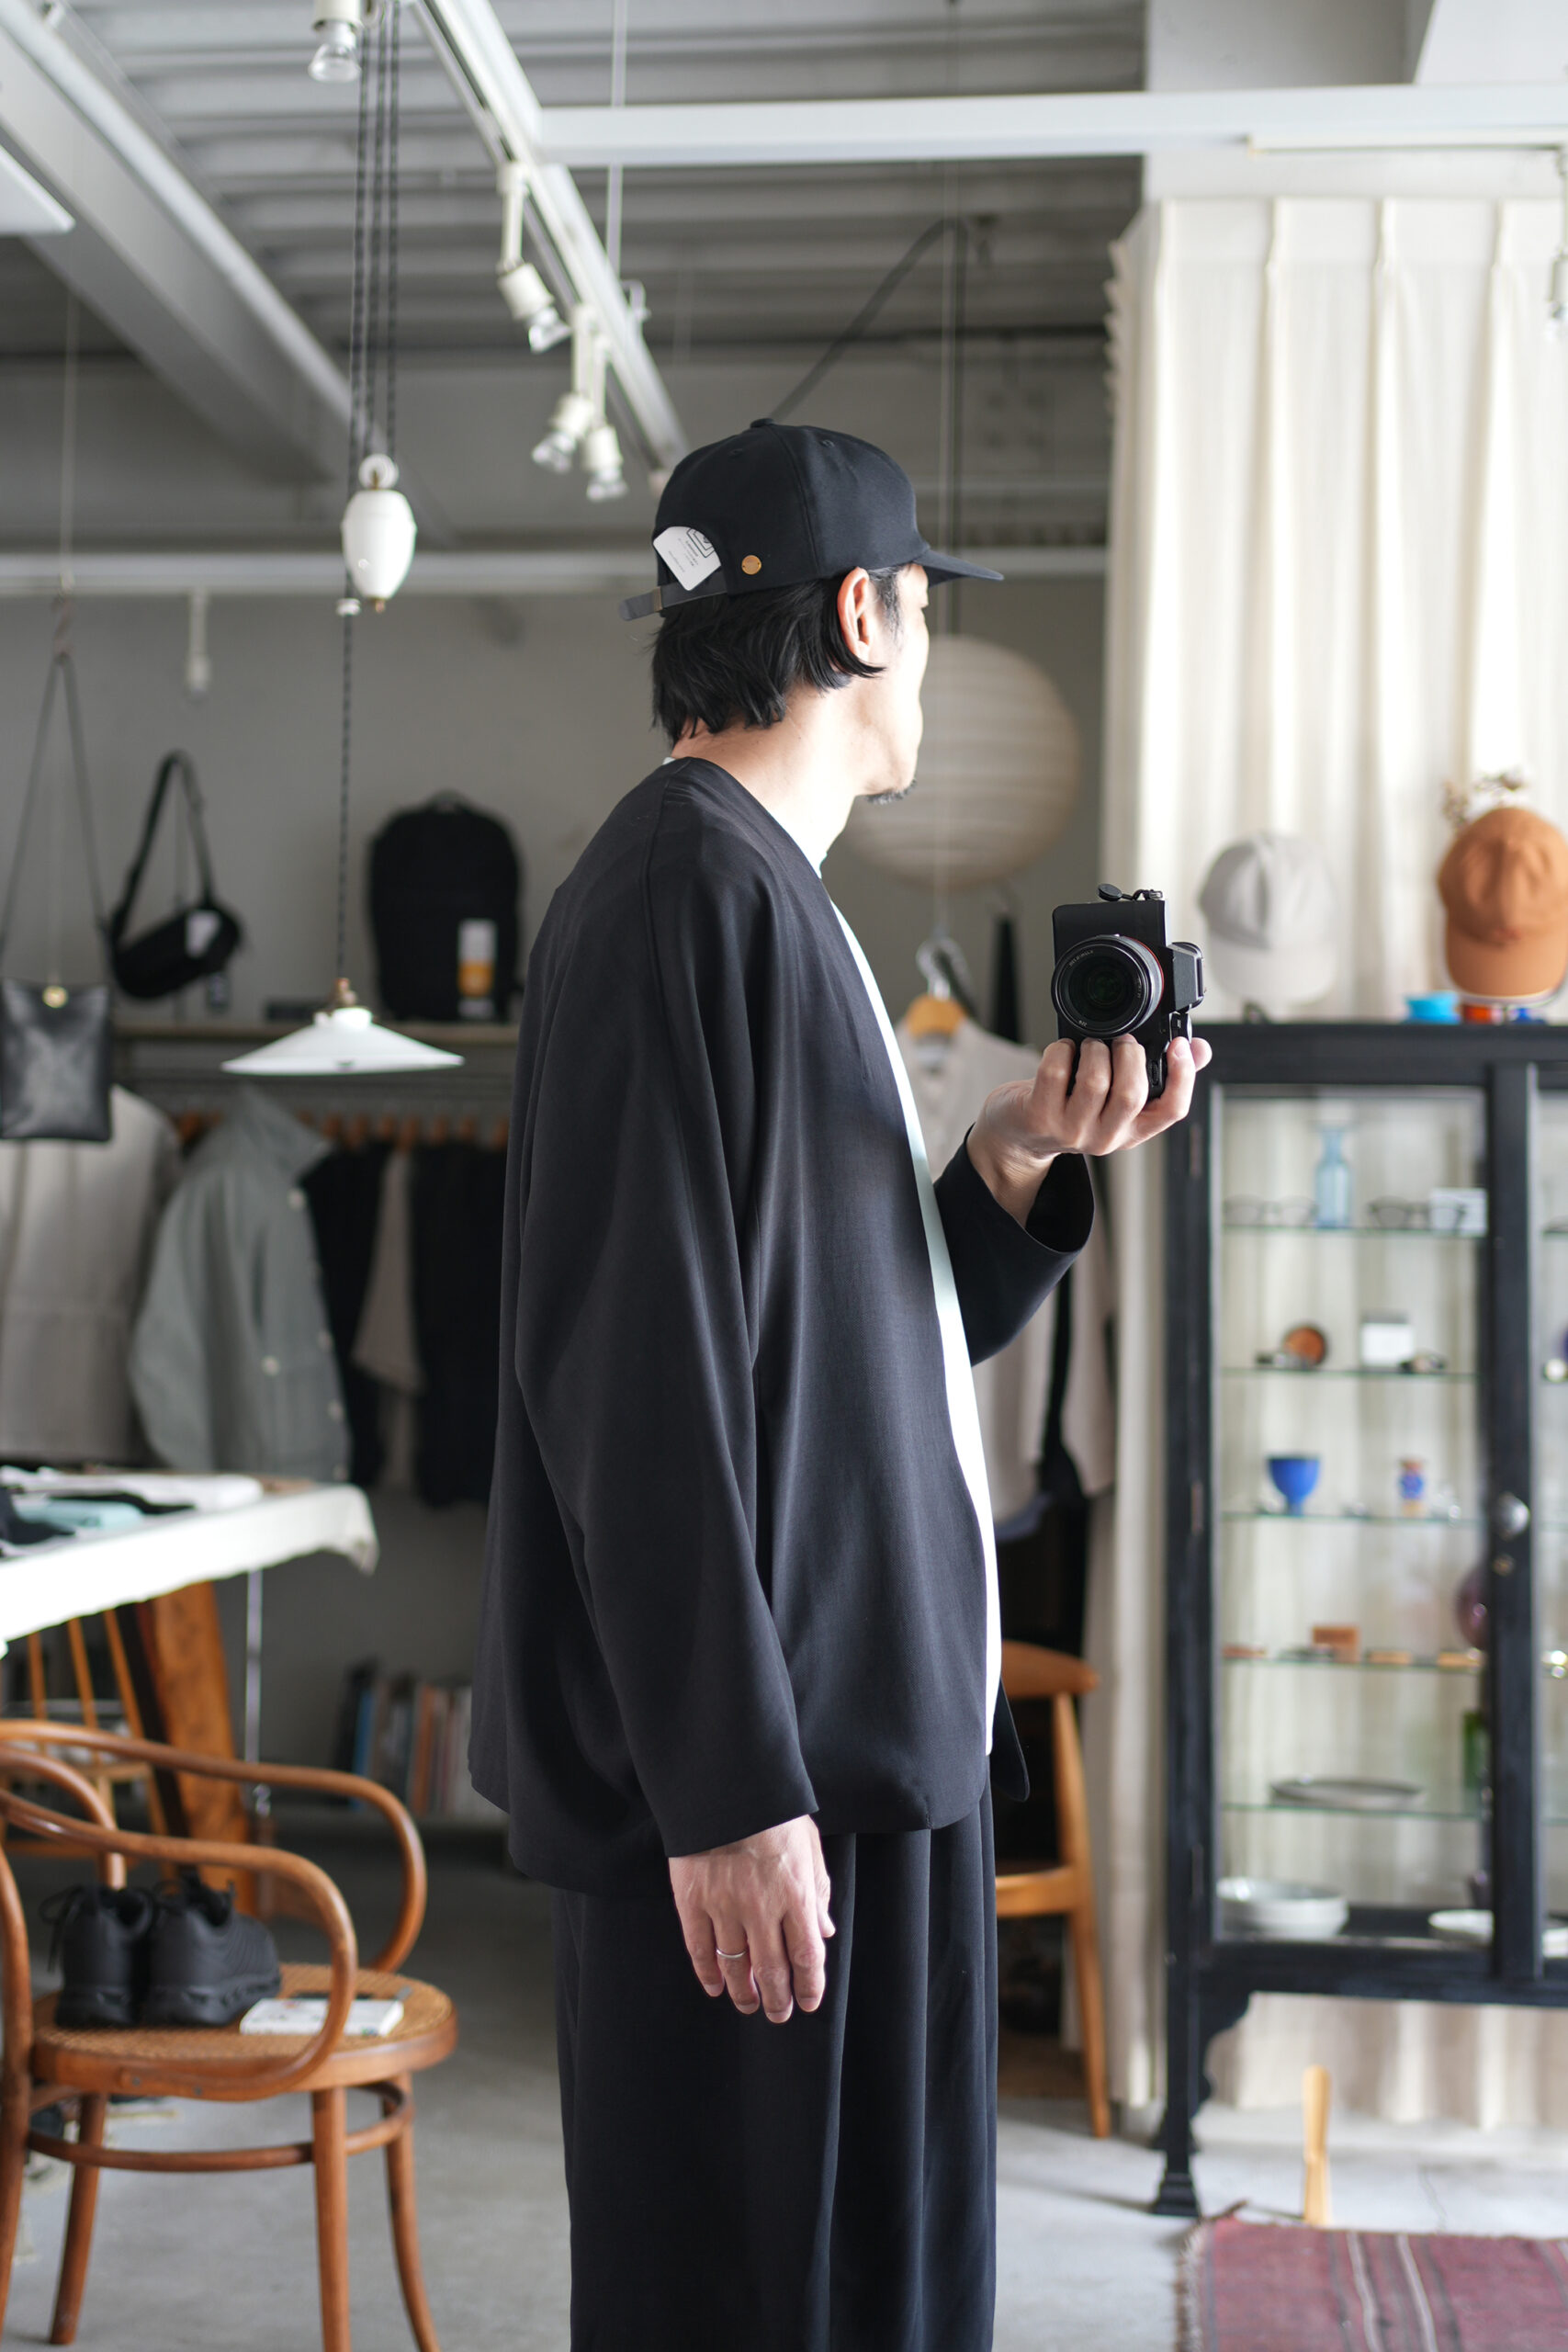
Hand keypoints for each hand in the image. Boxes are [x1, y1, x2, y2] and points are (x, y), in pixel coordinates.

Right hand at [669, 1815, 834, 2022]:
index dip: (810, 1985)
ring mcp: (724, 1906)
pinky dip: (707, 1973)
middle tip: (778, 2014)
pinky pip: (700, 1948)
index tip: (809, 2002)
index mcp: (795, 1893)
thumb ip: (818, 1890)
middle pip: (772, 1969)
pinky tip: (715, 1987)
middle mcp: (762, 1907)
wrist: (725, 1784)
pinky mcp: (692, 1900)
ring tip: (748, 2005)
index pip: (807, 1955)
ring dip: (744, 1992)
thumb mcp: (809, 1845)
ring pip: (735, 1965)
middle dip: (777, 1999)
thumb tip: (825, 1931)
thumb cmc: (772, 1810)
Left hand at [967, 1033, 1212, 1223]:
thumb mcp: (1118, 1098)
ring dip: (1094, 1048)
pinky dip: (1061, 1049)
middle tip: (1120, 1041)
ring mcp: (1071, 1131)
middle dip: (1128, 1053)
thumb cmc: (1072, 1107)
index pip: (1173, 1110)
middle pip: (1132, 1093)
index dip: (1181, 1076)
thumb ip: (1160, 1075)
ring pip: (1094, 1080)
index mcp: (1134, 1130)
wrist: (1019, 1134)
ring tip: (1089, 1045)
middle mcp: (1106, 1137)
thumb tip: (1199, 1049)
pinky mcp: (1040, 1116)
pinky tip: (1062, 1050)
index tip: (1178, 1046)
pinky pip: (1056, 1071)